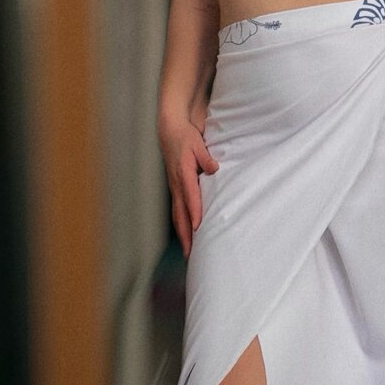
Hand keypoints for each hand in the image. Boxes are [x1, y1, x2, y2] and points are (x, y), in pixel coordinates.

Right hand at [158, 112, 218, 258]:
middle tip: (192, 253)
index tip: (200, 228)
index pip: (191, 197)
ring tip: (189, 251)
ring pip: (178, 215)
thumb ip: (206, 157)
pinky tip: (186, 233)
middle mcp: (177, 184)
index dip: (195, 212)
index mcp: (184, 173)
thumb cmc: (186, 137)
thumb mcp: (198, 144)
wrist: (170, 131)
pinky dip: (181, 224)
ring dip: (183, 233)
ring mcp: (174, 187)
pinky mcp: (175, 188)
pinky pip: (177, 210)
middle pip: (181, 213)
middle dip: (187, 234)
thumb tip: (214, 168)